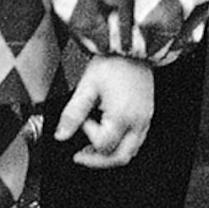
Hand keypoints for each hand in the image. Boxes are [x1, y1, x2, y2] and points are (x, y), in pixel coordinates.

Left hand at [56, 51, 154, 169]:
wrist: (132, 46)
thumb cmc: (112, 62)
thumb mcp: (86, 86)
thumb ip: (72, 114)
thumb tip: (61, 135)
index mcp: (122, 116)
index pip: (103, 144)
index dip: (87, 134)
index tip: (80, 120)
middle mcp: (137, 122)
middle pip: (120, 158)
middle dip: (98, 161)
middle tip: (80, 156)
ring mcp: (145, 120)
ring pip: (130, 152)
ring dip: (110, 155)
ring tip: (92, 148)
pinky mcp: (147, 116)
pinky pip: (137, 141)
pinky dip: (121, 145)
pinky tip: (109, 135)